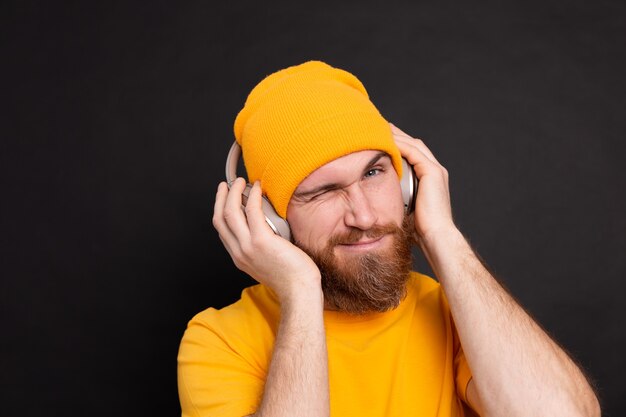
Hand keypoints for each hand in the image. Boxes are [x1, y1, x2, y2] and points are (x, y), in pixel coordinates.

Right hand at [212, 178, 321, 303]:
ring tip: (241, 181)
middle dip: (221, 197)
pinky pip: (252, 211)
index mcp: (239, 257)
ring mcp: (248, 247)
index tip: (226, 198)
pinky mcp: (261, 241)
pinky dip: (253, 196)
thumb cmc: (291, 277)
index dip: (221, 210)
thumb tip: (266, 226)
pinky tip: (258, 188)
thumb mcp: (267, 262)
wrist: (298, 290)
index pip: (222, 230)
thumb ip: (261, 246)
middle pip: (220, 218)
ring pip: (230, 212)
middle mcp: (239, 252)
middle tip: (228, 184)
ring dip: (234, 192)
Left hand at [390, 123, 456, 241]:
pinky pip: (414, 153)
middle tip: (379, 128)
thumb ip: (399, 200)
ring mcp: (436, 171)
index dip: (399, 145)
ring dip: (397, 136)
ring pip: (414, 145)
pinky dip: (400, 145)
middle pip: (414, 145)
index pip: (414, 154)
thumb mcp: (407, 209)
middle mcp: (436, 171)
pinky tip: (387, 141)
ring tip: (381, 130)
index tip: (382, 140)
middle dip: (398, 136)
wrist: (435, 236)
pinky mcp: (433, 173)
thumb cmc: (421, 229)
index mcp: (431, 179)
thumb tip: (381, 203)